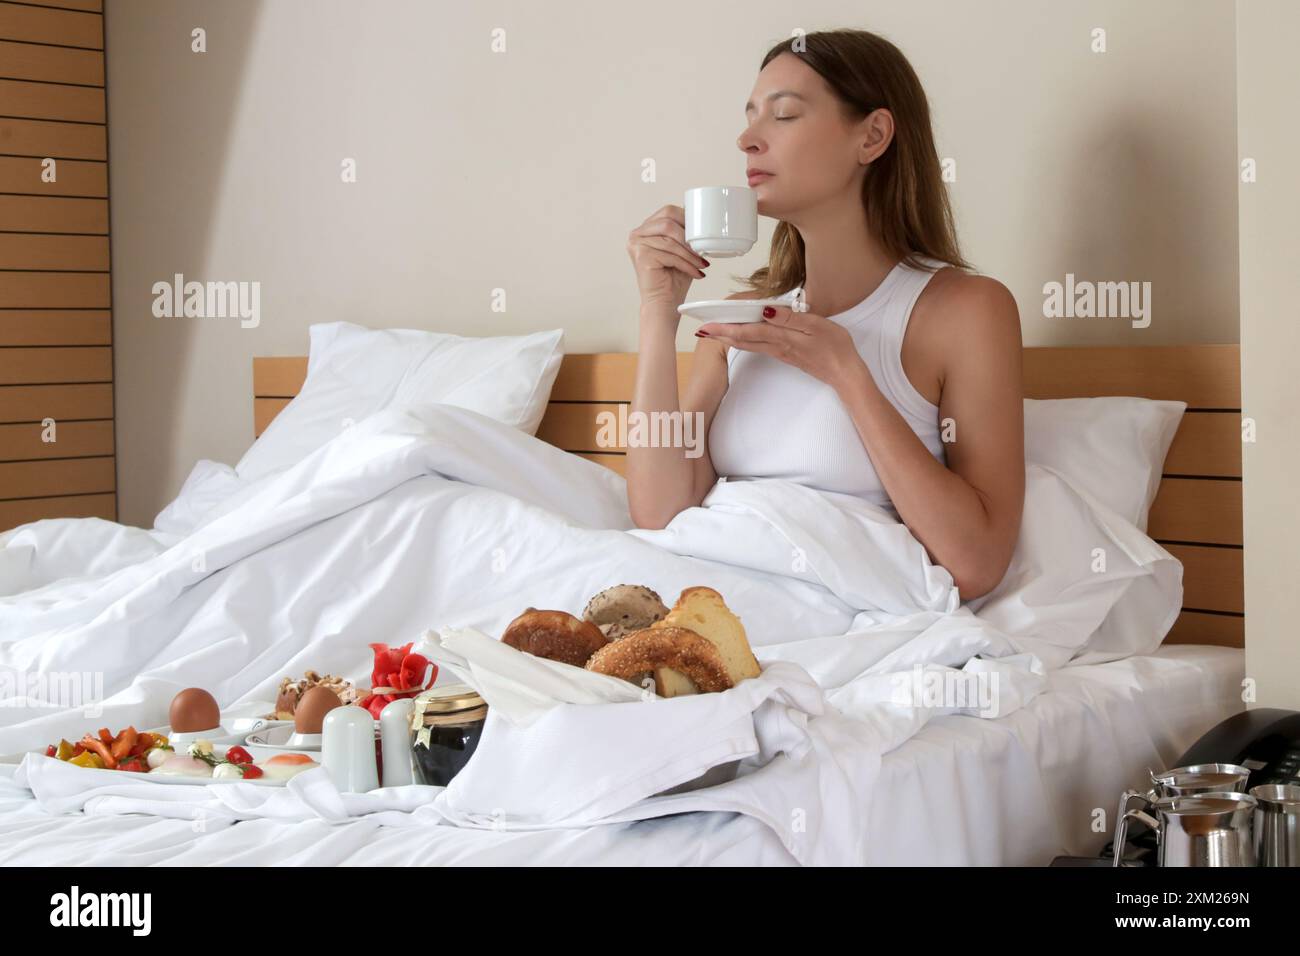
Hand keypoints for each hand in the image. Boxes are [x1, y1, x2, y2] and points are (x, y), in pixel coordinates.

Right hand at [627, 204, 710, 312]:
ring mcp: (636, 244)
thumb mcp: (682, 251)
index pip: (668, 212)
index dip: (688, 219)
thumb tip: (703, 219)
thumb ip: (686, 234)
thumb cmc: (673, 279)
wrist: (664, 304)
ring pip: (671, 240)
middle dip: (689, 236)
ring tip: (702, 264)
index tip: (703, 233)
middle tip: (703, 249)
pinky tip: (696, 273)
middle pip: (668, 221)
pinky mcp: (641, 256)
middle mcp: (637, 234)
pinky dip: (686, 264)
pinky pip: (670, 255)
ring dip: (690, 253)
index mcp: (646, 229)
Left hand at [698, 305, 867, 391]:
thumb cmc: (835, 348)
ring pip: (749, 343)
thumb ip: (790, 318)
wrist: (845, 374)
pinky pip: (759, 346)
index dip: (725, 327)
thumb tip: (765, 310)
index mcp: (782, 338)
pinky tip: (740, 337)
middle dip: (721, 333)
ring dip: (730, 336)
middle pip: (743, 339)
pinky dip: (745, 340)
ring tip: (714, 331)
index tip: (707, 323)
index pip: (747, 330)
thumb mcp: (816, 326)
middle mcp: (777, 346)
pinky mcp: (786, 354)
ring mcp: (780, 352)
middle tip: (701, 328)